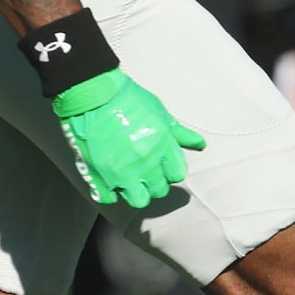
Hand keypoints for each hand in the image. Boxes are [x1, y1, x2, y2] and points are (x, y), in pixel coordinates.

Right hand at [51, 70, 204, 209]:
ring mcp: (122, 172)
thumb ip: (179, 134)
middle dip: (155, 181)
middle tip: (146, 169)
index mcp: (161, 146)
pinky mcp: (100, 175)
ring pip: (139, 199)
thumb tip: (199, 145)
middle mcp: (144, 162)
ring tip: (130, 178)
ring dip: (136, 191)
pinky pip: (110, 198)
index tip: (164, 165)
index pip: (178, 174)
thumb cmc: (127, 100)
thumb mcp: (160, 112)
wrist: (94, 96)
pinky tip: (111, 179)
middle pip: (159, 189)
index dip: (172, 170)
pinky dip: (111, 192)